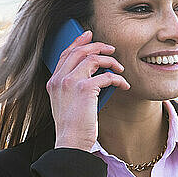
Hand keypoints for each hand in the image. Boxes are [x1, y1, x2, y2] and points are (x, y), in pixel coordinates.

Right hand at [46, 30, 129, 151]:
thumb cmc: (73, 126)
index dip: (78, 42)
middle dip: (97, 46)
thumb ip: (74, 87)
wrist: (70, 142)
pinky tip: (124, 85)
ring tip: (120, 68)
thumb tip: (96, 75)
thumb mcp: (68, 103)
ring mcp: (70, 82)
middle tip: (111, 48)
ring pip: (93, 59)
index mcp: (53, 81)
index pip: (65, 54)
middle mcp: (59, 79)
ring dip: (110, 61)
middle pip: (79, 51)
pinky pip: (106, 76)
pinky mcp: (84, 89)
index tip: (90, 35)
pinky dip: (118, 79)